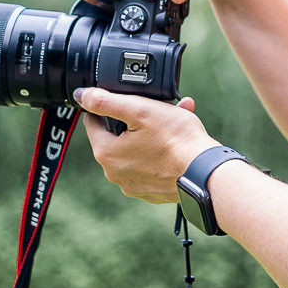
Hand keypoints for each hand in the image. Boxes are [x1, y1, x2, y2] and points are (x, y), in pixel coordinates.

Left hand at [73, 88, 213, 201]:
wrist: (205, 174)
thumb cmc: (176, 141)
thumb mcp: (140, 110)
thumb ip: (106, 101)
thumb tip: (82, 95)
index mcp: (106, 153)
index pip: (93, 121)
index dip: (110, 106)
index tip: (130, 101)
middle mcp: (114, 173)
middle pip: (116, 136)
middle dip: (134, 121)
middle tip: (156, 110)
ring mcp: (133, 185)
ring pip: (134, 150)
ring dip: (150, 136)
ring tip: (173, 123)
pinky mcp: (150, 191)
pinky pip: (148, 166)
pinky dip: (158, 154)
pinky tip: (175, 145)